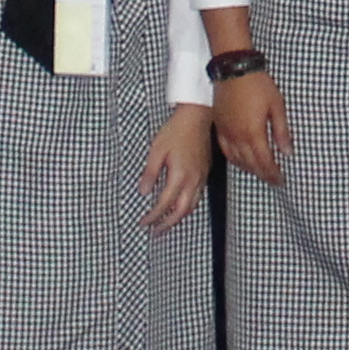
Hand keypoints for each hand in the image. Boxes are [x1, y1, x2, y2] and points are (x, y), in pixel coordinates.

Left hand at [138, 103, 214, 231]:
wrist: (197, 117)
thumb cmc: (176, 131)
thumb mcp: (156, 150)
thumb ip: (150, 173)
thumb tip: (144, 192)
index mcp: (179, 176)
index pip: (164, 204)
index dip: (153, 217)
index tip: (143, 223)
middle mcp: (193, 180)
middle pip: (181, 212)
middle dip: (167, 224)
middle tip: (155, 232)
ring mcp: (201, 177)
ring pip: (191, 206)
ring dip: (178, 218)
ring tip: (166, 223)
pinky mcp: (205, 173)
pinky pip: (197, 197)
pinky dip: (187, 207)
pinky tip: (179, 205)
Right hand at [211, 67, 292, 184]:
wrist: (234, 68)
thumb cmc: (258, 84)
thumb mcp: (277, 106)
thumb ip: (282, 131)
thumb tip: (288, 152)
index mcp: (254, 133)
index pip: (264, 162)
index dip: (273, 174)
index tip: (280, 181)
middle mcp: (238, 137)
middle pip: (250, 164)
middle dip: (263, 174)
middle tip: (272, 180)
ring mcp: (226, 132)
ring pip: (237, 160)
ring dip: (249, 169)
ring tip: (260, 172)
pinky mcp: (219, 126)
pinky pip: (226, 150)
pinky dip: (234, 159)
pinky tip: (241, 160)